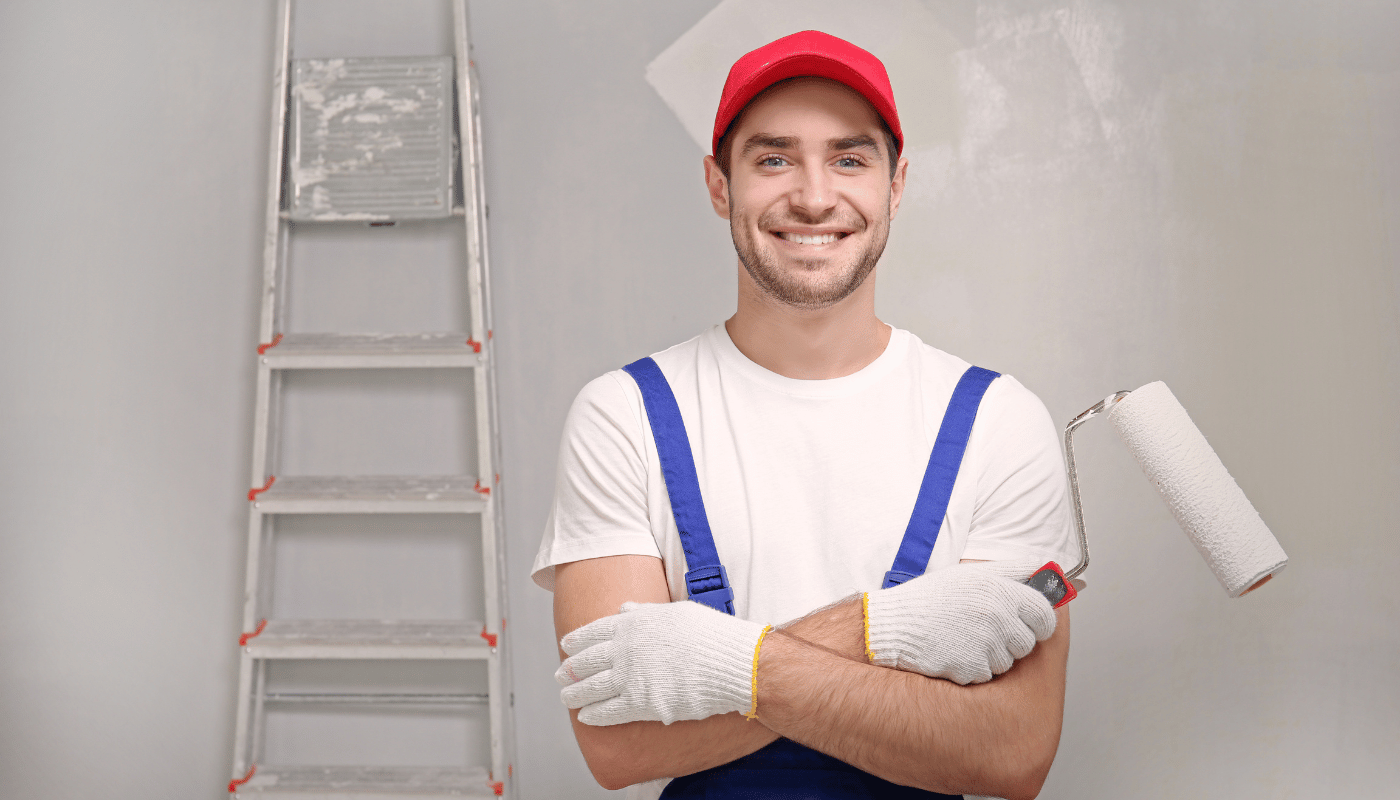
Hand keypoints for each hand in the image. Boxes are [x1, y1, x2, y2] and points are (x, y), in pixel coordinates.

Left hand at [557, 600, 767, 725]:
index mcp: (633, 622)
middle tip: (560, 674)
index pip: (594, 631)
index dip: (577, 640)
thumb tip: (625, 607)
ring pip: (591, 687)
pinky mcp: (641, 703)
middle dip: (571, 669)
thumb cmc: (710, 634)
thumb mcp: (676, 611)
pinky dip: (593, 714)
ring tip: (566, 697)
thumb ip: (646, 611)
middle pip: (587, 660)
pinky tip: (585, 717)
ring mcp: (631, 676)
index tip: (566, 646)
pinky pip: (608, 711)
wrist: (732, 663)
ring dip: (574, 693)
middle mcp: (626, 648)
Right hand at [865, 558, 1055, 684]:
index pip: (1045, 615)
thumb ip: (1012, 570)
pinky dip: (972, 668)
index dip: (1041, 622)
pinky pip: (985, 674)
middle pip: (1027, 643)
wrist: (897, 624)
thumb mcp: (972, 573)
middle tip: (987, 630)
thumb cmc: (932, 598)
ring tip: (965, 638)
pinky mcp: (971, 668)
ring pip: (1007, 662)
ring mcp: (985, 645)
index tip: (1033, 624)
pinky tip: (954, 652)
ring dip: (991, 656)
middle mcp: (997, 618)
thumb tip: (1045, 567)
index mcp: (1000, 591)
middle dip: (1012, 641)